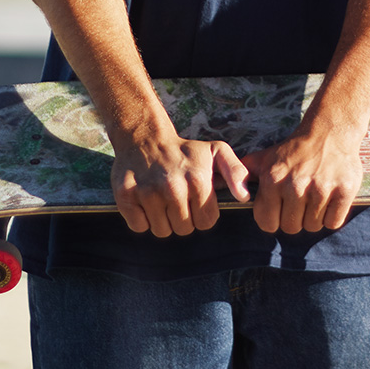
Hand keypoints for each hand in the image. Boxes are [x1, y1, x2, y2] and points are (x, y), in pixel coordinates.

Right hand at [111, 125, 253, 237]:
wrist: (145, 137)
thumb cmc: (184, 150)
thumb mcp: (216, 151)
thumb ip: (236, 171)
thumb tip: (244, 196)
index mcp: (197, 181)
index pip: (205, 223)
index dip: (202, 215)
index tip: (195, 201)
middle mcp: (172, 188)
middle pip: (183, 230)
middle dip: (182, 218)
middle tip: (177, 199)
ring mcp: (147, 193)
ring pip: (161, 231)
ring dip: (162, 220)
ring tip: (161, 199)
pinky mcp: (126, 196)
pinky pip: (139, 227)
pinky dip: (142, 219)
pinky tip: (145, 202)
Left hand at [245, 121, 369, 235]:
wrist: (329, 132)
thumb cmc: (295, 149)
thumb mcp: (266, 157)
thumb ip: (245, 173)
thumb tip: (227, 184)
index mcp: (273, 180)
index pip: (267, 223)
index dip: (273, 220)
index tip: (280, 210)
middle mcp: (296, 186)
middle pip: (291, 228)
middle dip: (294, 219)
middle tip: (300, 203)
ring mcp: (321, 189)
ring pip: (312, 226)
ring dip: (313, 217)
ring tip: (314, 198)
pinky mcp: (344, 191)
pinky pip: (333, 222)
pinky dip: (331, 216)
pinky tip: (329, 200)